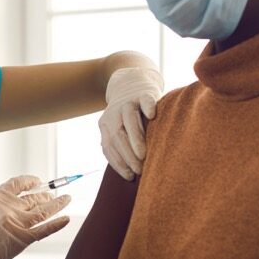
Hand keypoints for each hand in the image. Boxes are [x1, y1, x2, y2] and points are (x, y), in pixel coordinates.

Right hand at [0, 176, 70, 258]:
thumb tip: (7, 206)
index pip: (19, 183)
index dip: (31, 181)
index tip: (37, 182)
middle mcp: (9, 207)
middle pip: (33, 197)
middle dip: (45, 195)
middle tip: (54, 194)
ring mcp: (17, 223)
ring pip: (43, 210)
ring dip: (58, 203)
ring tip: (67, 198)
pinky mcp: (22, 240)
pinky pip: (44, 229)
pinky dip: (57, 224)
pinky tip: (66, 218)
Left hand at [98, 65, 162, 180]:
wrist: (132, 81)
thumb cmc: (129, 115)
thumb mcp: (119, 128)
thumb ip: (120, 144)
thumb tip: (128, 173)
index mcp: (106, 124)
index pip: (108, 146)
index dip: (118, 162)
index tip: (129, 176)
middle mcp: (114, 113)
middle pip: (118, 135)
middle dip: (127, 155)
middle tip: (139, 170)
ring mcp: (129, 102)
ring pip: (129, 120)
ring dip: (135, 138)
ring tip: (143, 155)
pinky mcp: (144, 93)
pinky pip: (145, 100)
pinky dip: (148, 107)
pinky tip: (152, 116)